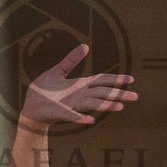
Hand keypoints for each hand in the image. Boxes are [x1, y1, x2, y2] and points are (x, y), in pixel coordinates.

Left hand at [21, 43, 135, 128]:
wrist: (31, 107)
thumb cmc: (44, 90)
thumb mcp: (58, 71)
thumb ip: (71, 60)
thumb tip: (85, 46)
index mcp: (80, 85)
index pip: (102, 81)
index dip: (116, 80)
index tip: (131, 79)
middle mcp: (79, 96)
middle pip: (102, 93)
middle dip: (119, 94)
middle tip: (135, 96)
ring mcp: (71, 105)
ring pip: (92, 104)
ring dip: (106, 106)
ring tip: (120, 107)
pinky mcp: (60, 112)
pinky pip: (72, 116)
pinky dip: (81, 118)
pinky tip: (91, 121)